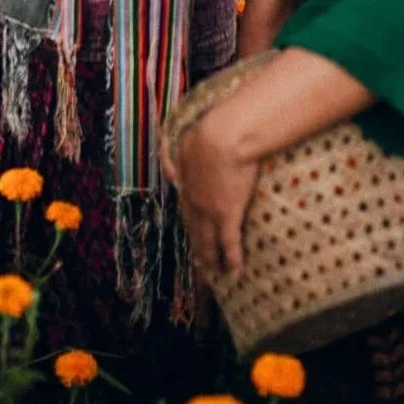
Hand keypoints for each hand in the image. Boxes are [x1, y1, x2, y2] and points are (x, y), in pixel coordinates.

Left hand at [173, 110, 259, 278]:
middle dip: (197, 247)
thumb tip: (168, 142)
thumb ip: (182, 147)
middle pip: (194, 229)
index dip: (189, 224)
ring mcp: (210, 210)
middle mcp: (194, 201)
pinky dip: (231, 258)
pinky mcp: (228, 213)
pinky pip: (229, 242)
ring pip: (208, 240)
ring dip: (211, 258)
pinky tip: (235, 270)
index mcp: (185, 183)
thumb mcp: (187, 139)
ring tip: (214, 271)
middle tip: (200, 263)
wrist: (222, 138)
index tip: (190, 234)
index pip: (185, 209)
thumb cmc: (206, 133)